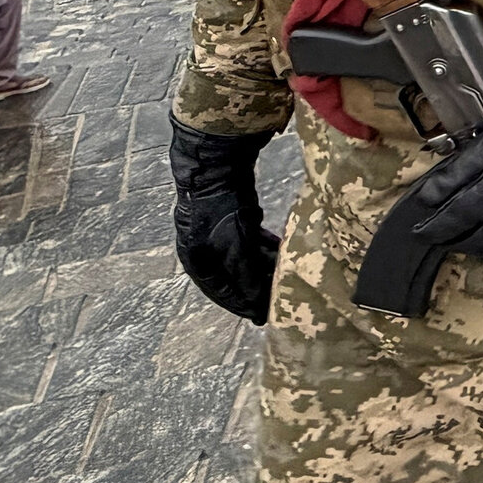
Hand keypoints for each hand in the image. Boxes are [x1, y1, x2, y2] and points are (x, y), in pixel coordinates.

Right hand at [169, 118, 279, 321]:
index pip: (222, 293)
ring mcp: (216, 231)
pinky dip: (263, 245)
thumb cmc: (220, 211)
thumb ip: (247, 278)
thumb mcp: (235, 249)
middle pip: (234, 275)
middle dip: (258, 284)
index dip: (244, 305)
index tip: (264, 316)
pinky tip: (280, 247)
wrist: (217, 166)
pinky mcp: (231, 215)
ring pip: (244, 256)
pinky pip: (249, 238)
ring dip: (264, 264)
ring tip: (286, 271)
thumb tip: (257, 307)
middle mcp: (203, 249)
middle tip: (281, 294)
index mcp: (196, 263)